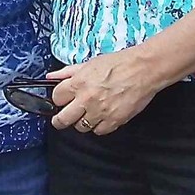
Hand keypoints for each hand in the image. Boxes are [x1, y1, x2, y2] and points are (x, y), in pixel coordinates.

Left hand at [46, 48, 169, 135]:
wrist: (143, 69)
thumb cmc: (118, 63)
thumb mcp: (89, 63)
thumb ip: (68, 72)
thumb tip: (51, 77)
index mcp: (78, 83)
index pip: (56, 98)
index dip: (58, 99)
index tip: (61, 100)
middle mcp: (86, 100)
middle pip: (63, 119)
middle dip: (60, 120)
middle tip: (61, 119)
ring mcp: (100, 112)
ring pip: (81, 127)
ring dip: (82, 122)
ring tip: (88, 114)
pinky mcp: (114, 121)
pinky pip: (99, 131)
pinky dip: (99, 126)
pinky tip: (102, 117)